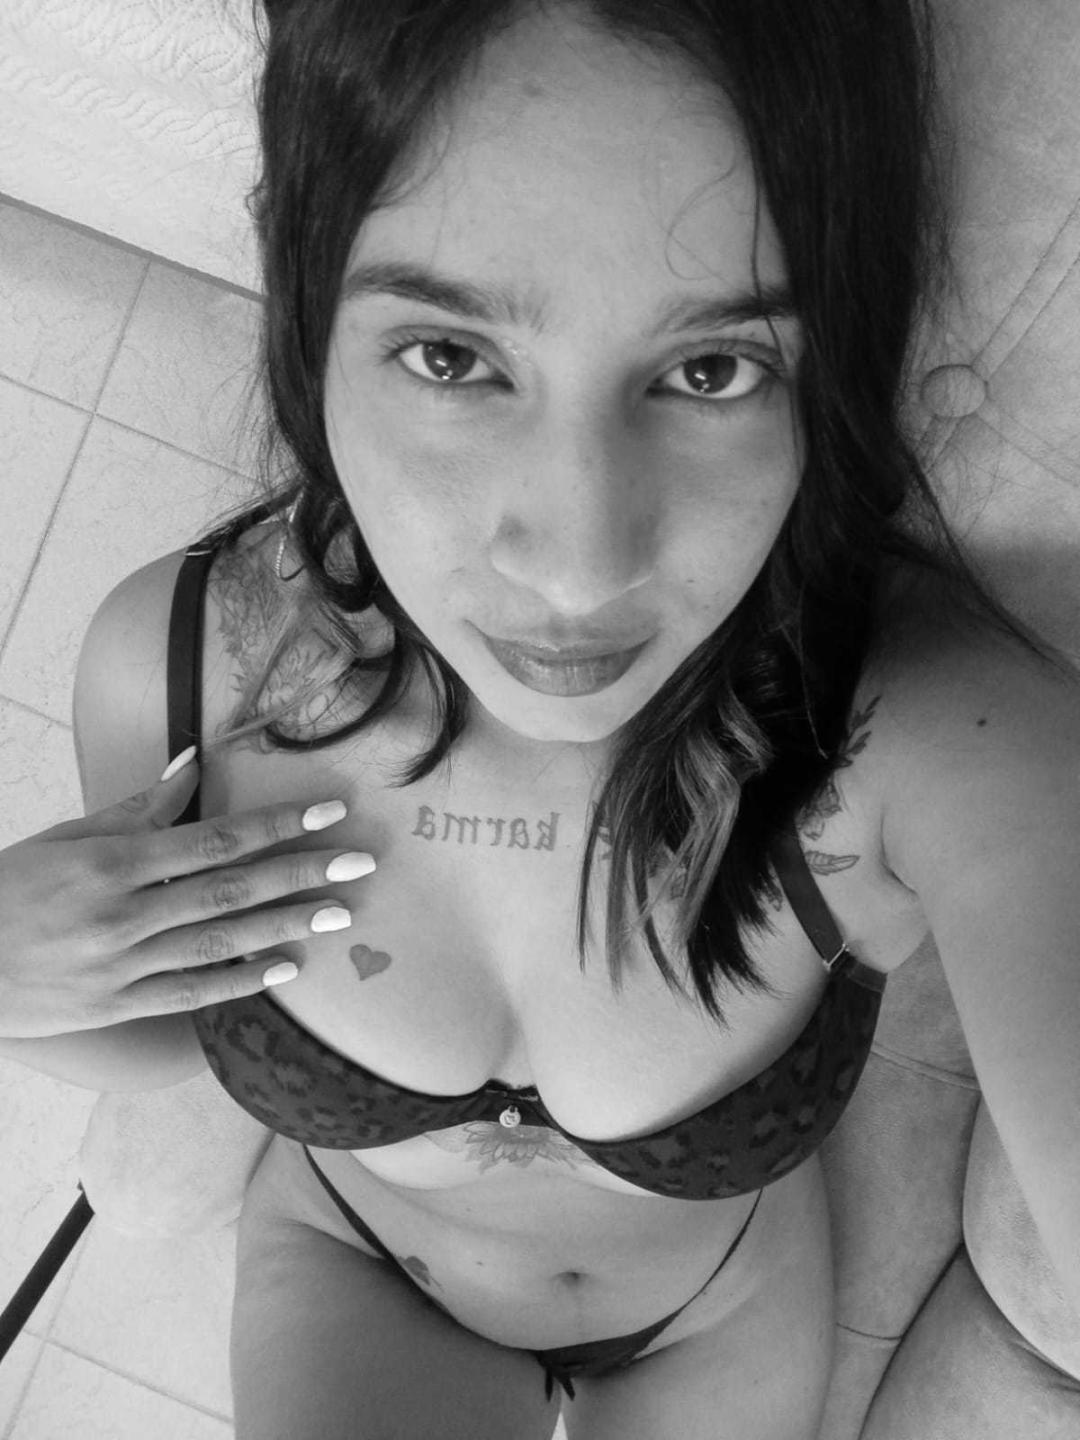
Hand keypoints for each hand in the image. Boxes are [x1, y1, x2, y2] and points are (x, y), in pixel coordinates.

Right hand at [0, 751, 372, 1037]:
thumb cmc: (11, 888)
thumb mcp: (70, 835)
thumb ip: (141, 805)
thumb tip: (195, 760)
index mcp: (114, 863)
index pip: (214, 840)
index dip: (276, 825)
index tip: (328, 813)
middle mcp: (124, 915)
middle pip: (230, 891)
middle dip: (301, 873)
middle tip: (359, 863)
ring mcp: (123, 966)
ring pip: (220, 943)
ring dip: (285, 926)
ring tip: (339, 912)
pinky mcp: (118, 1007)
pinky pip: (192, 994)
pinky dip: (240, 982)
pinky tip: (286, 969)